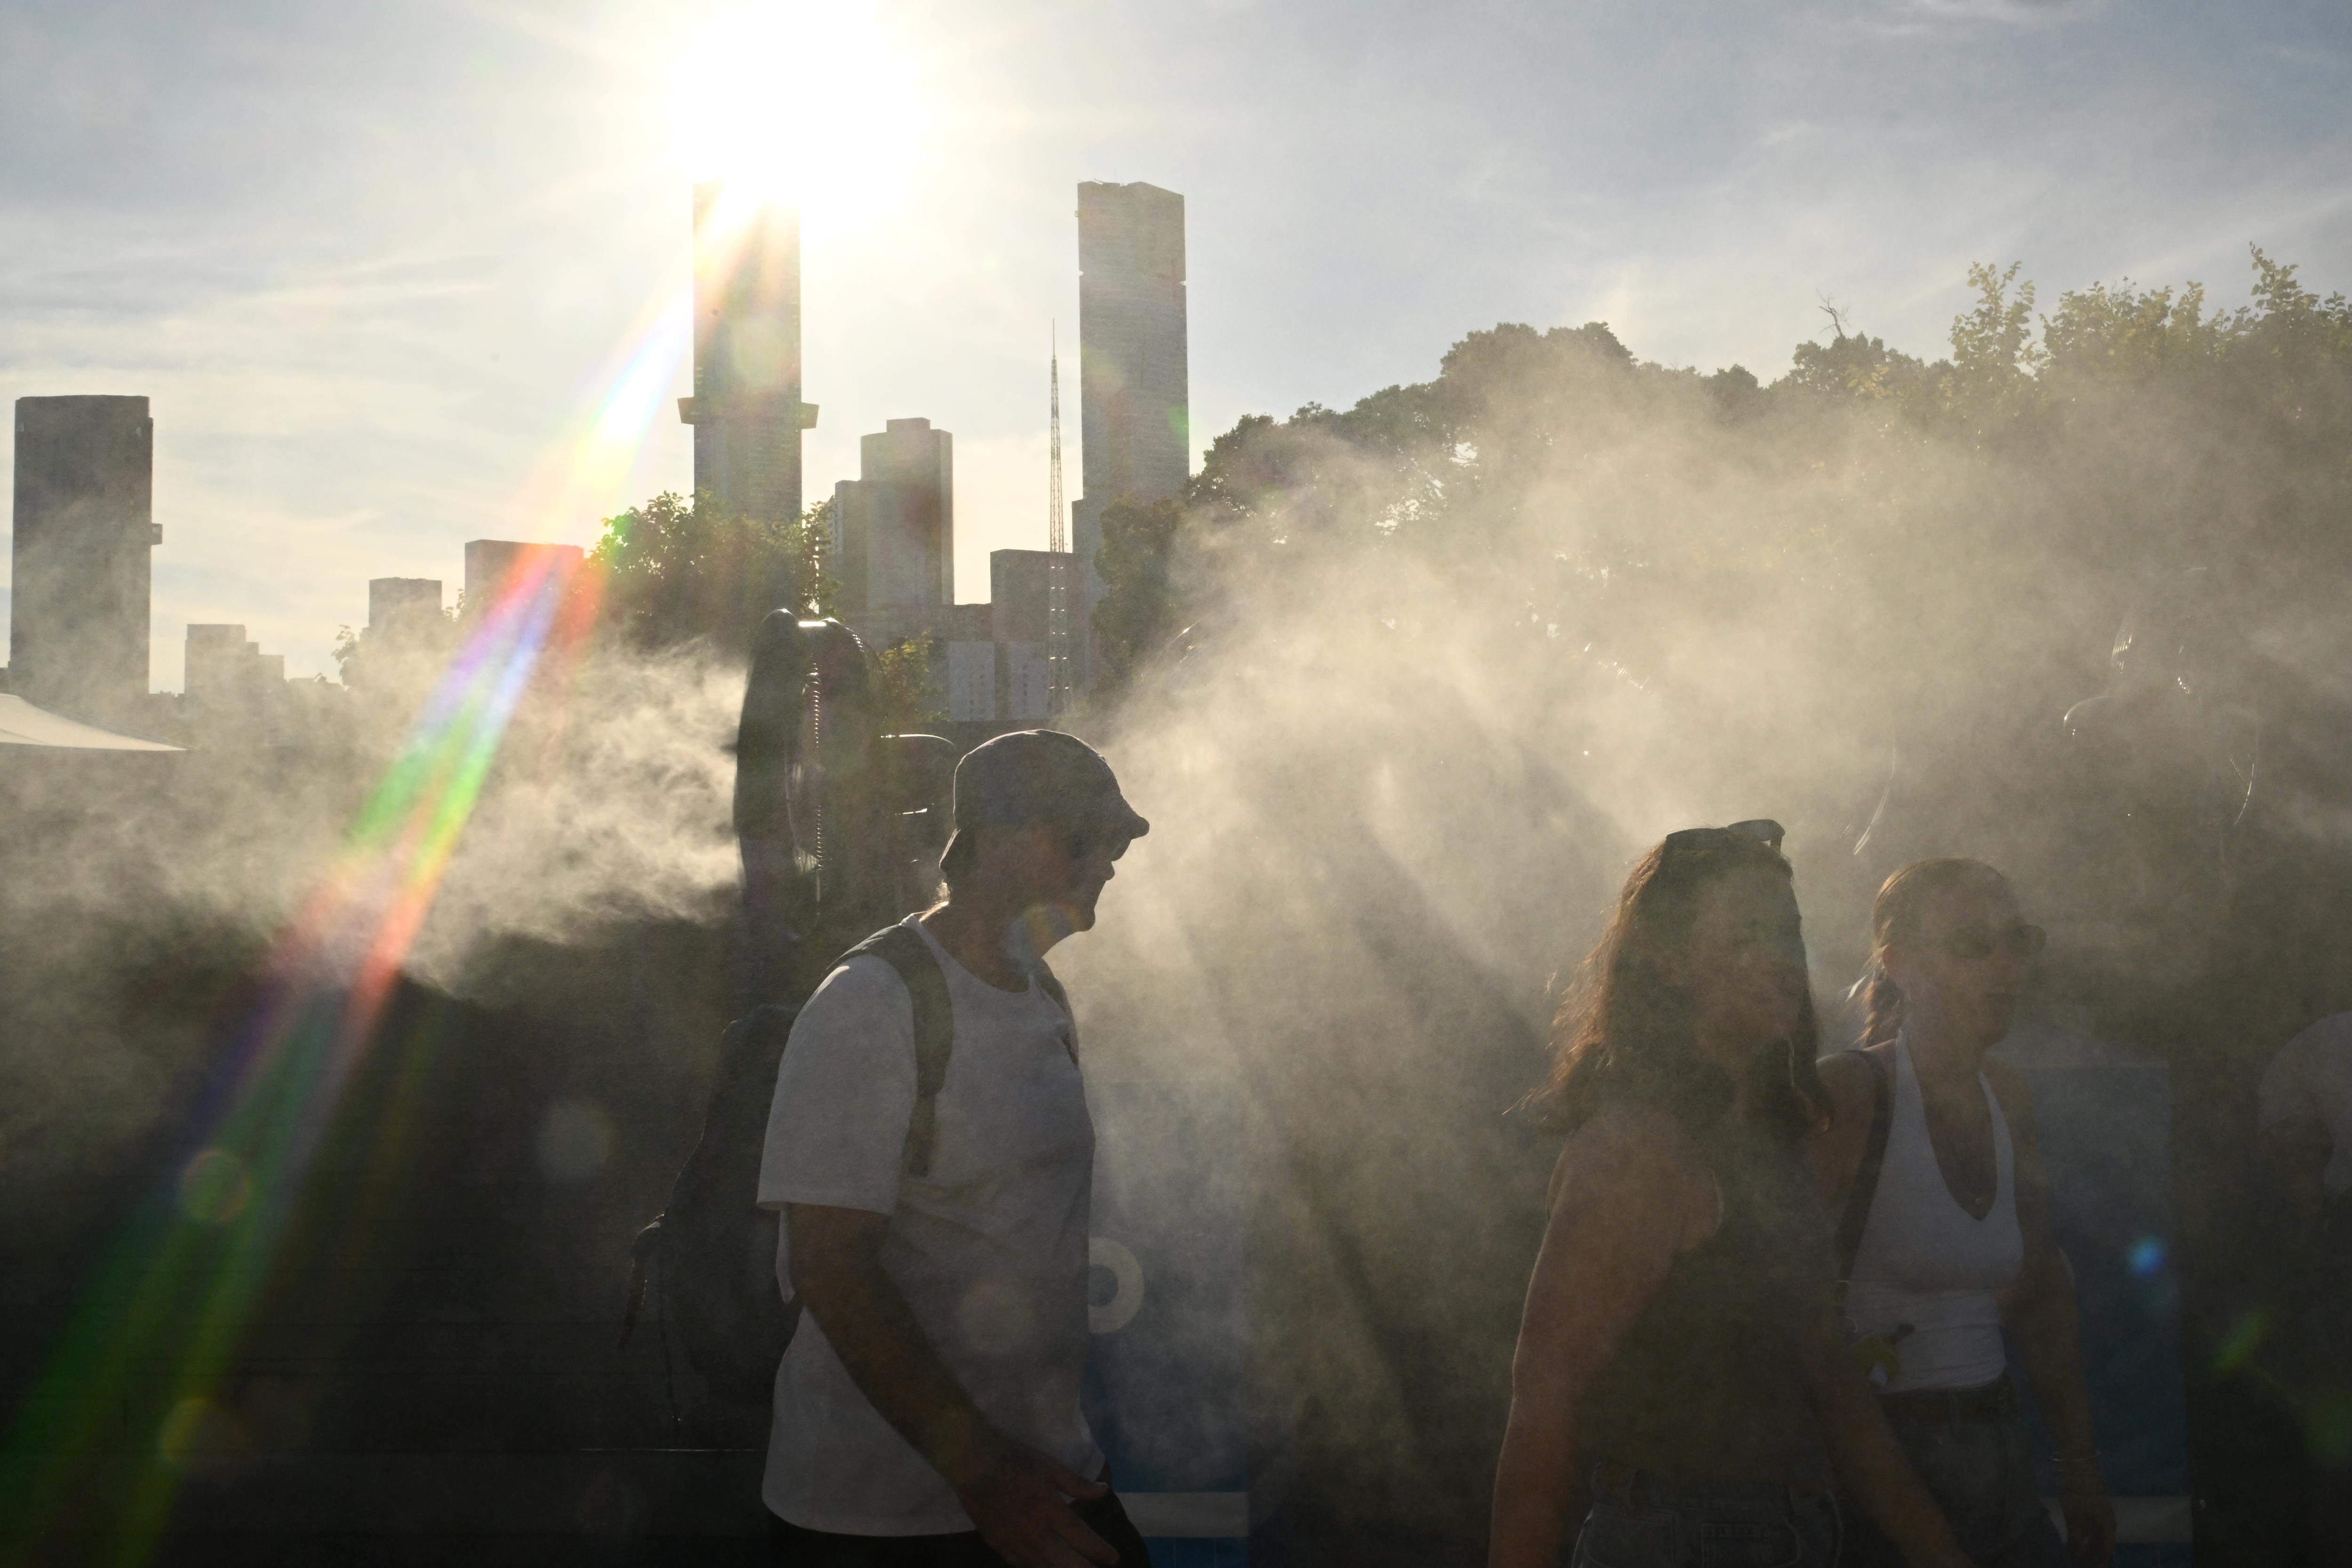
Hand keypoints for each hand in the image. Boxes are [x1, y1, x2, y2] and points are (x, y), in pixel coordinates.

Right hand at [952, 1431, 1114, 1567]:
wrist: (973, 1464)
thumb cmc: (1016, 1461)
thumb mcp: (1051, 1467)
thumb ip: (1078, 1484)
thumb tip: (1103, 1491)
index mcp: (1051, 1511)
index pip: (1082, 1538)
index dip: (1100, 1550)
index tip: (1113, 1558)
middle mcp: (1035, 1533)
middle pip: (1064, 1562)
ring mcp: (1014, 1542)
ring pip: (1042, 1567)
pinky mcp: (997, 1544)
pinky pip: (1020, 1564)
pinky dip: (1035, 1567)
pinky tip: (1043, 1566)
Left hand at [2061, 1488, 2115, 1566]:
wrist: (2078, 1467)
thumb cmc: (2078, 1494)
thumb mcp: (2075, 1519)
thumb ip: (2077, 1540)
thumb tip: (2076, 1558)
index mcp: (2107, 1527)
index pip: (2107, 1551)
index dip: (2102, 1563)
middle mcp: (2107, 1522)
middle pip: (2102, 1544)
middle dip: (2093, 1556)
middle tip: (2083, 1565)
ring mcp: (2100, 1514)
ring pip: (2096, 1535)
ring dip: (2088, 1546)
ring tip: (2076, 1556)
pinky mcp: (2092, 1507)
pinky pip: (2091, 1527)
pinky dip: (2084, 1536)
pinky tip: (2075, 1540)